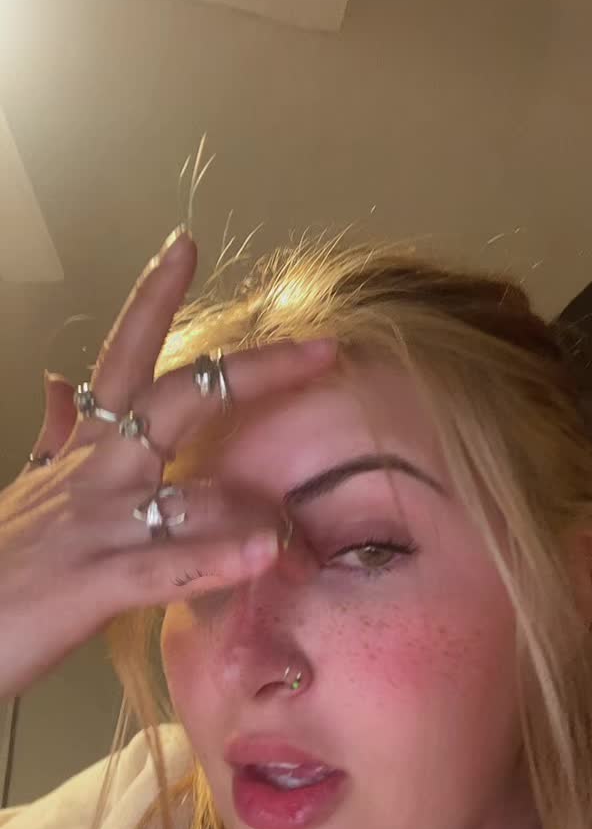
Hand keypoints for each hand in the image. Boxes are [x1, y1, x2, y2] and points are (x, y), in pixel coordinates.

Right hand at [0, 228, 336, 698]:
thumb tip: (62, 380)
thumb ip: (57, 437)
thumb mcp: (30, 489)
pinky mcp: (91, 583)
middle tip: (323, 350)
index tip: (185, 245)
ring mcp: (95, 526)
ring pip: (185, 490)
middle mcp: (94, 475)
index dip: (151, 299)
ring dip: (248, 503)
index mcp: (83, 454)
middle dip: (251, 372)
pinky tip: (264, 555)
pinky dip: (215, 559)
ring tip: (297, 524)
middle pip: (175, 400)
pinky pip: (164, 567)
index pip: (120, 360)